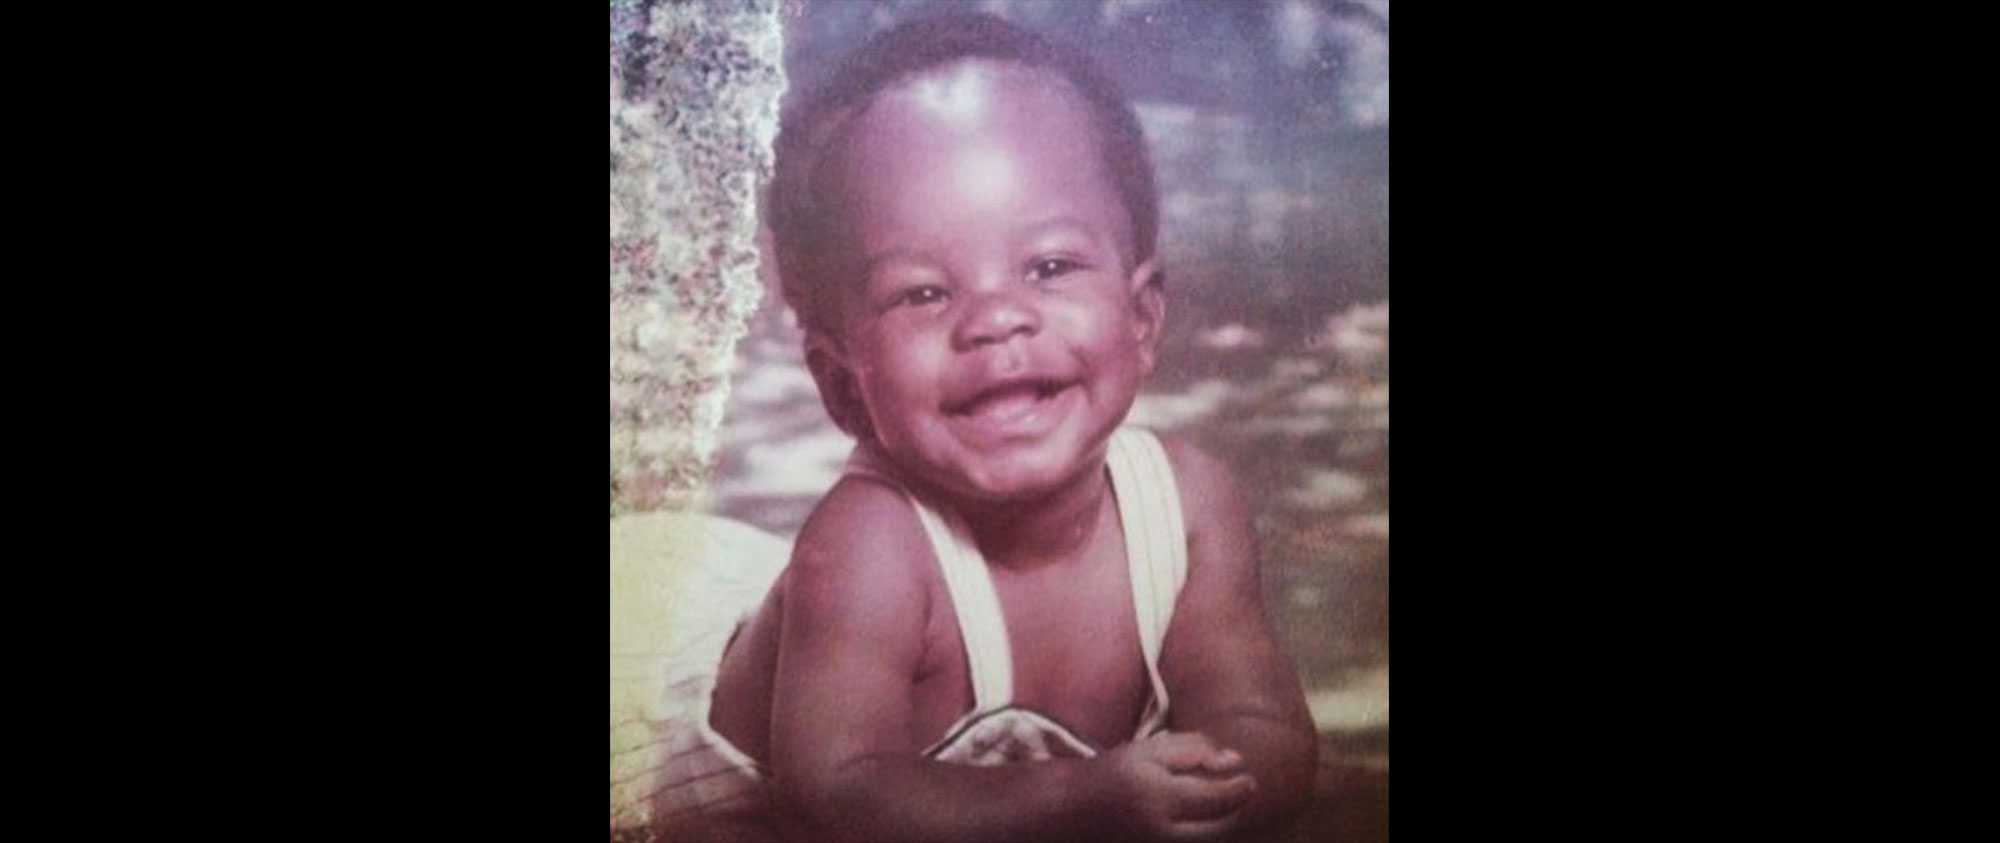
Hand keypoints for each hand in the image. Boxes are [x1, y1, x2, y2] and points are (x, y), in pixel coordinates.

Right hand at [1100, 731, 1258, 841]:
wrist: (1076, 811)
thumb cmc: (1114, 774)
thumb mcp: (1150, 751)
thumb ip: (1195, 749)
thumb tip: (1236, 760)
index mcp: (1162, 796)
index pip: (1218, 798)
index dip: (1240, 790)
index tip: (1251, 780)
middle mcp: (1164, 829)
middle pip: (1220, 827)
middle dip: (1234, 811)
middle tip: (1236, 794)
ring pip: (1209, 837)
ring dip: (1221, 823)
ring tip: (1215, 805)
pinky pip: (1194, 840)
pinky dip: (1204, 831)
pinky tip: (1198, 819)